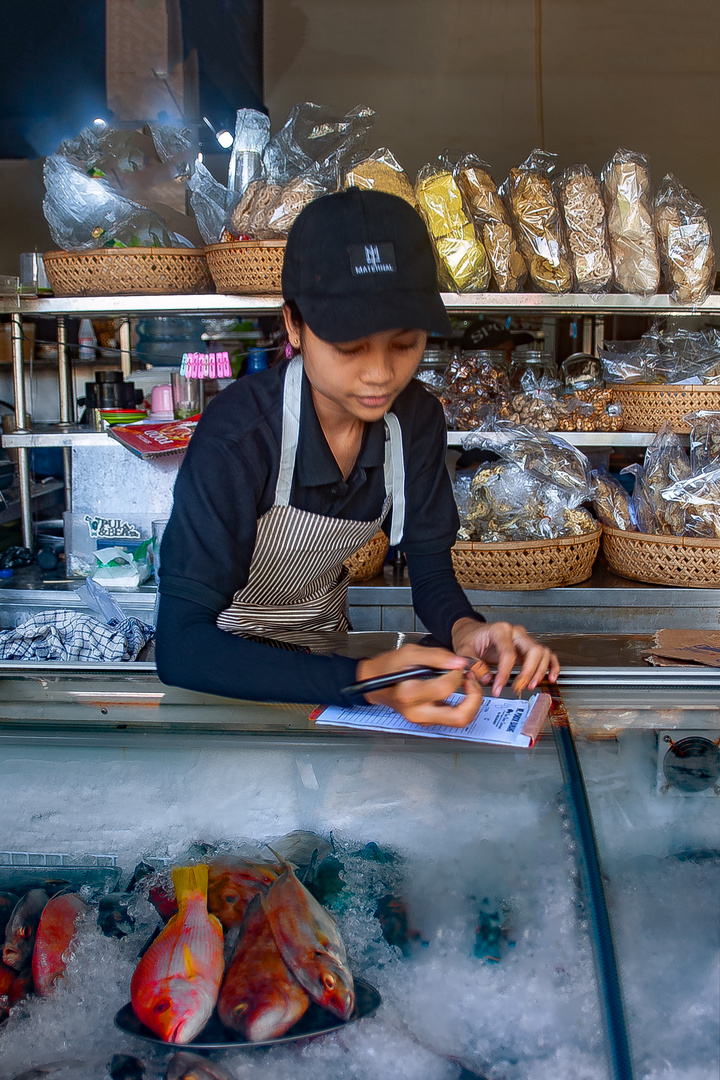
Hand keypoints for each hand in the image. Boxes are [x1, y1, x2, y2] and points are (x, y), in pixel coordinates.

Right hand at [354, 644, 482, 727]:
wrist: (372, 682)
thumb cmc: (387, 667)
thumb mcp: (409, 653)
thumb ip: (436, 656)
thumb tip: (459, 663)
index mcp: (409, 694)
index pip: (445, 688)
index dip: (458, 673)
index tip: (457, 664)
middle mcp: (417, 712)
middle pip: (459, 717)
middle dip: (474, 698)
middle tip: (471, 681)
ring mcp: (422, 720)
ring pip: (459, 721)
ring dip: (471, 702)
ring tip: (467, 684)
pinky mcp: (427, 721)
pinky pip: (452, 718)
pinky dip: (462, 704)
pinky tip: (458, 689)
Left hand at [451, 618, 559, 697]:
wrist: (471, 632)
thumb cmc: (469, 638)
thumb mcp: (464, 649)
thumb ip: (473, 664)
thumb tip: (487, 679)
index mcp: (500, 630)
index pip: (508, 654)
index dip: (505, 673)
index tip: (498, 687)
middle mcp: (515, 632)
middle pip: (533, 650)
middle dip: (528, 673)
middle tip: (518, 688)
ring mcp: (523, 638)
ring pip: (542, 653)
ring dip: (540, 671)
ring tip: (530, 685)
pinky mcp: (527, 647)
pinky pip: (546, 654)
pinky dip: (551, 665)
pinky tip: (550, 677)